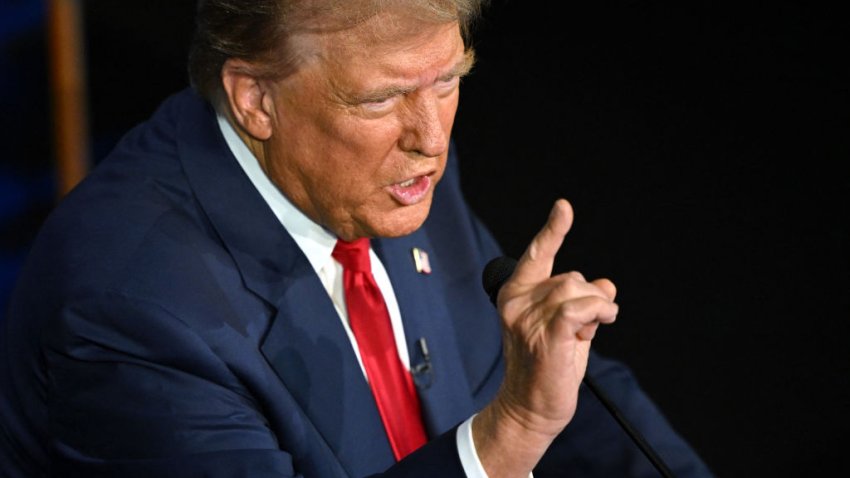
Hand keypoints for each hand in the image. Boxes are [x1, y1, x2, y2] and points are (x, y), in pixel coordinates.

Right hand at [473, 199, 618, 476]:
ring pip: (578, 289)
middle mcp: (516, 302)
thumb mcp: (566, 328)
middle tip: (580, 331)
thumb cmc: (547, 369)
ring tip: (585, 335)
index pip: (537, 255)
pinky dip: (598, 312)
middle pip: (572, 276)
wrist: (529, 409)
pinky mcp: (546, 335)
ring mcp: (528, 318)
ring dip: (596, 309)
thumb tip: (607, 283)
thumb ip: (582, 302)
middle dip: (589, 299)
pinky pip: (581, 307)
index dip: (552, 230)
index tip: (564, 207)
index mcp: (515, 295)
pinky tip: (600, 324)